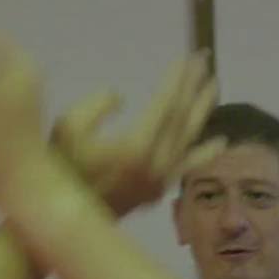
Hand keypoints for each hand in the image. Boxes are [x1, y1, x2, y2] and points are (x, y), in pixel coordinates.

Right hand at [51, 51, 223, 216]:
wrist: (61, 221)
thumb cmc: (59, 168)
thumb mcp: (67, 125)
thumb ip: (98, 104)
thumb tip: (122, 99)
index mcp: (136, 145)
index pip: (167, 103)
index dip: (179, 78)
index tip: (189, 57)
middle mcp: (157, 162)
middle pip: (183, 117)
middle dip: (195, 85)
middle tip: (205, 59)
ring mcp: (160, 179)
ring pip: (190, 138)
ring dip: (203, 110)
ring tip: (215, 85)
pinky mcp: (157, 191)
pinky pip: (188, 166)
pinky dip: (205, 152)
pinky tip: (220, 142)